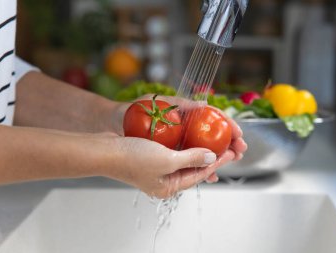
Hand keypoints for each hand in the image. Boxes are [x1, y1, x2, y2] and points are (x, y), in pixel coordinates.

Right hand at [117, 95, 247, 182]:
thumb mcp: (167, 159)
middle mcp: (165, 180)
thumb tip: (211, 156)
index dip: (218, 162)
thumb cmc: (131, 158)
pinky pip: (175, 152)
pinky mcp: (151, 157)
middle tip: (229, 147)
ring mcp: (157, 169)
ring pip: (186, 159)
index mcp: (169, 186)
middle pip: (195, 167)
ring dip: (200, 150)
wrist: (103, 151)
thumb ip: (191, 158)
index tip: (232, 151)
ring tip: (216, 142)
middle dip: (213, 156)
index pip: (200, 174)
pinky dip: (186, 145)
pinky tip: (192, 138)